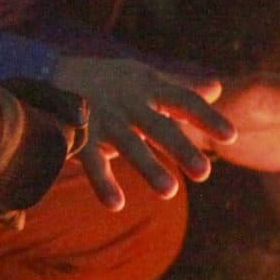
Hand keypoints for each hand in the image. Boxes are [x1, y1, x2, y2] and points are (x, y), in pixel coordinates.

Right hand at [48, 55, 234, 209]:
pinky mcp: (78, 136)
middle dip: (181, 149)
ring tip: (169, 192)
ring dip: (148, 168)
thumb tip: (217, 88)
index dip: (207, 118)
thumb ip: (180, 86)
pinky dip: (102, 183)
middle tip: (204, 173)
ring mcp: (103, 120)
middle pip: (160, 127)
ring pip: (129, 146)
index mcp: (148, 87)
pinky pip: (91, 162)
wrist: (47, 74)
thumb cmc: (107, 79)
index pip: (184, 100)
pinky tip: (116, 205)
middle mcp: (128, 102)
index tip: (231, 137)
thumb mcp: (144, 76)